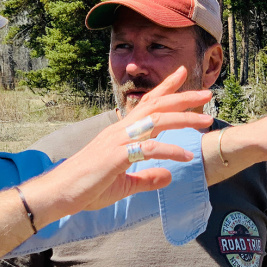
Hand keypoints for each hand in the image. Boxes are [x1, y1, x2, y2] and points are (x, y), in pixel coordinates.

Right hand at [44, 66, 213, 212]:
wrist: (59, 192)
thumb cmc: (86, 187)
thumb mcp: (124, 184)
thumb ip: (146, 179)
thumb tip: (168, 177)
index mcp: (121, 132)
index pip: (147, 104)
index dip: (165, 88)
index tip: (182, 74)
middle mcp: (120, 130)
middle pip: (156, 106)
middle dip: (182, 97)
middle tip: (206, 93)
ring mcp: (118, 141)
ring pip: (156, 121)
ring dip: (184, 119)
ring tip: (206, 120)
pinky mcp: (116, 156)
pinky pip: (148, 149)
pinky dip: (170, 151)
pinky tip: (187, 156)